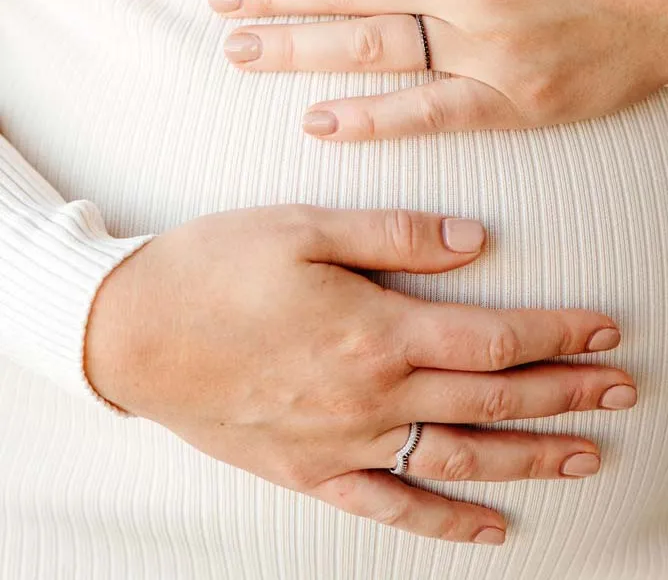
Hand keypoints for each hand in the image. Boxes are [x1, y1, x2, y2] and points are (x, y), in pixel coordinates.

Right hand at [85, 205, 635, 543]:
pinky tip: (491, 529)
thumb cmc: (216, 268)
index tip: (603, 329)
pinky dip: (447, 522)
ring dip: (529, 458)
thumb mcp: (304, 227)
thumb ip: (394, 234)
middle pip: (492, 403)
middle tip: (622, 390)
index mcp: (376, 330)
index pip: (492, 341)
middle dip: (565, 394)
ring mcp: (344, 444)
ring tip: (585, 455)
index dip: (556, 334)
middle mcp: (371, 397)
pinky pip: (392, 507)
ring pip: (458, 461)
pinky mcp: (312, 472)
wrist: (134, 333)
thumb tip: (474, 241)